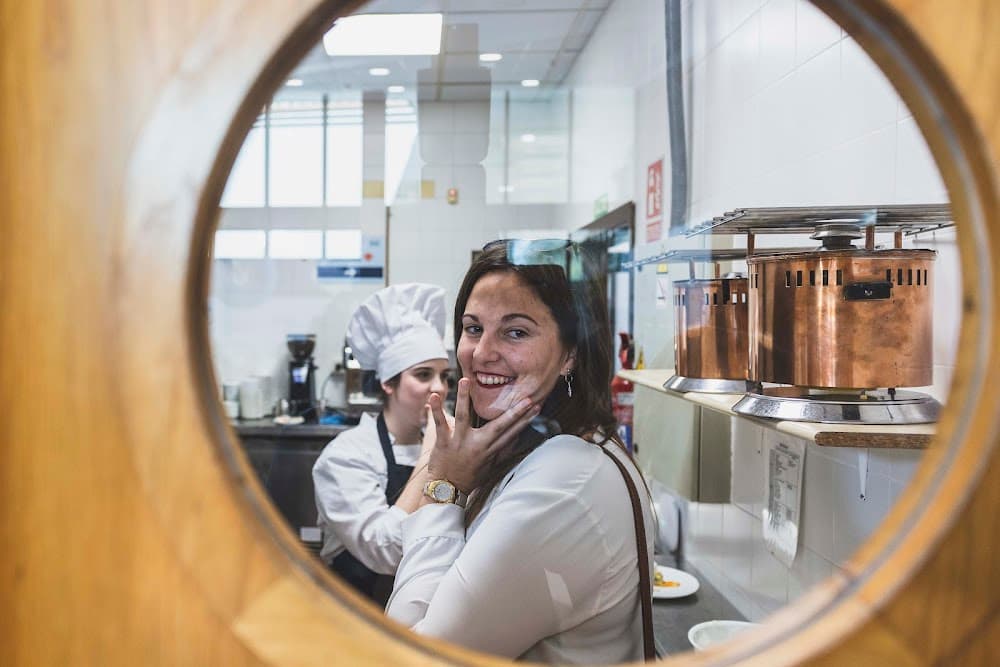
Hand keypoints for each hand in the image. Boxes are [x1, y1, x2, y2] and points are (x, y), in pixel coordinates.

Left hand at [425, 378, 539, 492]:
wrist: (446, 490)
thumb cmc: (467, 477)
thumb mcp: (488, 466)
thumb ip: (499, 451)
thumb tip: (514, 440)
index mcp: (490, 449)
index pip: (511, 432)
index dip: (525, 419)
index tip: (536, 405)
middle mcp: (478, 444)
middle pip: (499, 426)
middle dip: (514, 412)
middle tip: (527, 397)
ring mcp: (460, 442)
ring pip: (463, 416)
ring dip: (464, 397)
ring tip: (465, 380)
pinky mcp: (443, 443)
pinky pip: (439, 424)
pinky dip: (435, 410)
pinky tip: (433, 396)